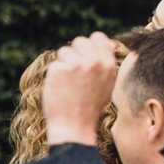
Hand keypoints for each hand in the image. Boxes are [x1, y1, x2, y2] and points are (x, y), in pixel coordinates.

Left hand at [41, 33, 122, 148]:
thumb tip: (109, 42)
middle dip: (75, 53)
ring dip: (63, 64)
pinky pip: (54, 64)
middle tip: (75, 74)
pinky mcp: (59, 69)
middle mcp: (94, 62)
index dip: (90, 45)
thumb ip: (106, 63)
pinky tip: (60, 89)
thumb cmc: (89, 107)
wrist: (74, 126)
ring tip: (69, 84)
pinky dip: (54, 75)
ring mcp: (76, 65)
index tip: (85, 57)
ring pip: (64, 51)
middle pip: (80, 41)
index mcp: (108, 65)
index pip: (98, 37)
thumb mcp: (107, 85)